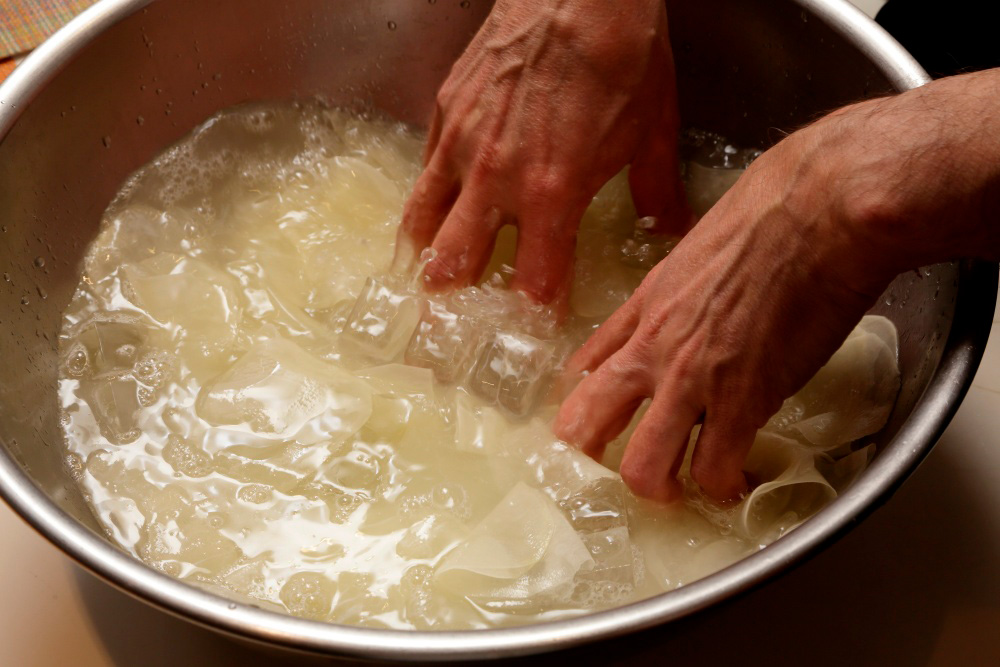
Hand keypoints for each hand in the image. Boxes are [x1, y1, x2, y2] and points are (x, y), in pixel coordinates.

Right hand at [396, 0, 691, 303]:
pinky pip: (425, 172)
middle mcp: (498, 180)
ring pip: (424, 223)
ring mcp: (463, 145)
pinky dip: (424, 203)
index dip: (532, 313)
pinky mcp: (445, 113)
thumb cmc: (622, 54)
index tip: (534, 331)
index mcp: (553, 195)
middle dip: (455, 301)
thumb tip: (669, 227)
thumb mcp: (652, 130)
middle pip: (457, 264)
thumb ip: (656, 191)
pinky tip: (428, 214)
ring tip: (424, 282)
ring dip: (425, 259)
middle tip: (452, 326)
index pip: (533, 281)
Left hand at [553, 104, 910, 501]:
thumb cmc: (770, 207)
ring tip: (680, 490)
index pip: (583, 366)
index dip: (580, 401)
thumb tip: (693, 299)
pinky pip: (714, 468)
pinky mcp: (743, 401)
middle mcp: (653, 348)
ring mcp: (692, 379)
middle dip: (590, 457)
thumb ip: (681, 284)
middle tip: (616, 469)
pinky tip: (735, 483)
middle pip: (585, 422)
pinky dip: (723, 486)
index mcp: (643, 306)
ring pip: (643, 467)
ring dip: (659, 487)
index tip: (593, 421)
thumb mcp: (698, 241)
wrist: (819, 209)